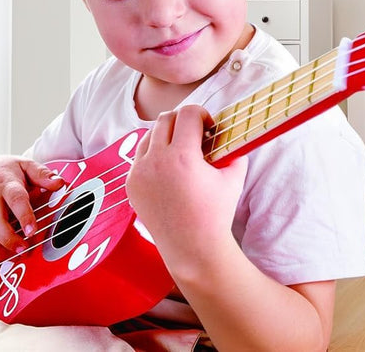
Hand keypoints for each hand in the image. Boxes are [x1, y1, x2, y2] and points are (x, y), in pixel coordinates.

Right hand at [0, 156, 64, 259]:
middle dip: (8, 239)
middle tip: (23, 249)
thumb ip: (42, 174)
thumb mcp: (25, 165)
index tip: (32, 230)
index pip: (16, 199)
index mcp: (7, 184)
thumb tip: (59, 183)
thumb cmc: (6, 170)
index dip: (24, 215)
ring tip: (10, 257)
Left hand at [125, 106, 247, 263]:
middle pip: (165, 118)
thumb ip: (233, 149)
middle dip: (182, 121)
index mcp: (182, 156)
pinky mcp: (131, 184)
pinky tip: (168, 168)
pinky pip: (140, 156)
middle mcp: (156, 161)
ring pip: (148, 135)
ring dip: (165, 135)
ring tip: (181, 151)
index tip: (209, 127)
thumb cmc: (215, 214)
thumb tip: (232, 132)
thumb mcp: (233, 177)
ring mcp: (139, 173)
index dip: (202, 114)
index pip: (188, 113)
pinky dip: (153, 155)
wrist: (192, 249)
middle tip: (195, 134)